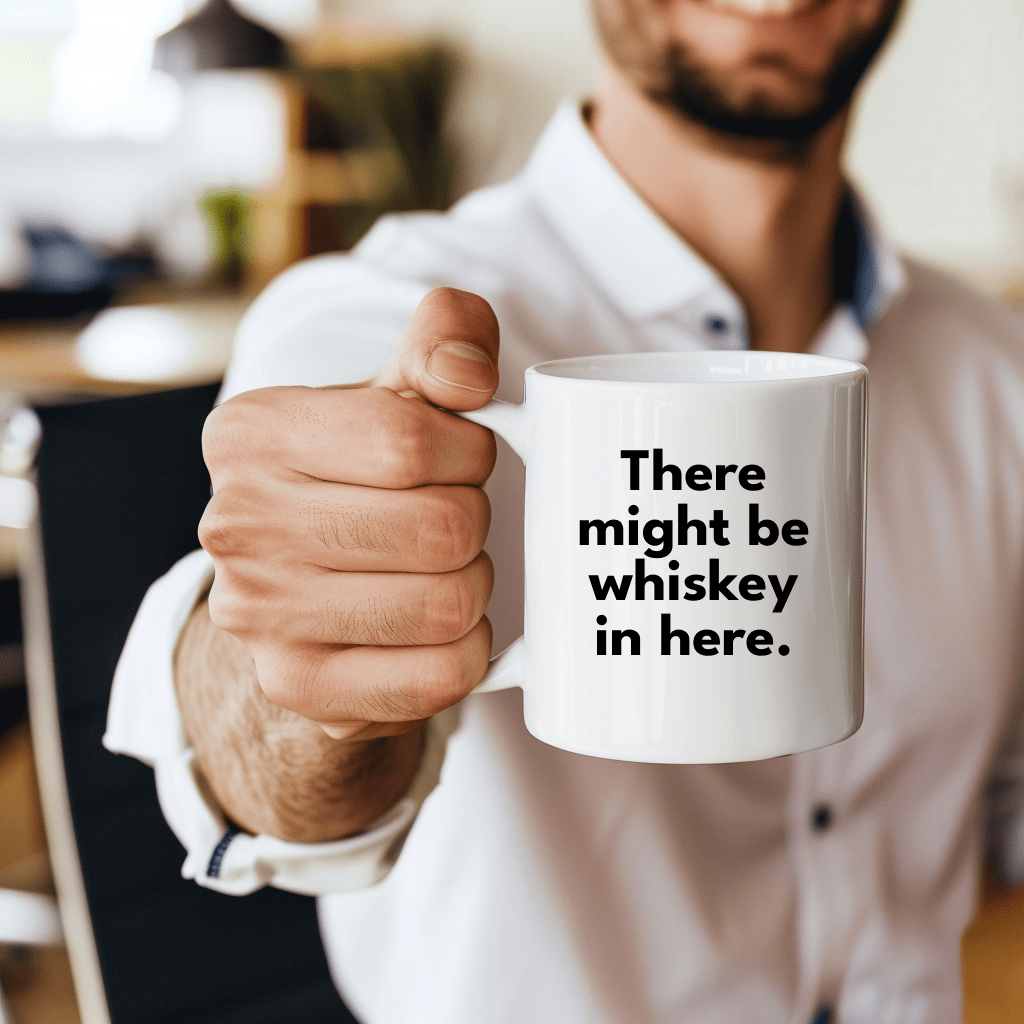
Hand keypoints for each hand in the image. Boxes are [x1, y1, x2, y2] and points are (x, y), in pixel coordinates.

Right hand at [200, 288, 498, 740]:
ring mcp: (260, 615)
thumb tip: (469, 374)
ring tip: (439, 569)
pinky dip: (468, 650)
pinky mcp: (300, 686)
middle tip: (448, 519)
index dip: (468, 452)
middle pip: (440, 527)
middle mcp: (236, 523)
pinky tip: (440, 627)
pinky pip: (442, 676)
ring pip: (450, 604)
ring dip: (473, 584)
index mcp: (251, 431)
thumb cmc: (366, 474)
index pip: (410, 439)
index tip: (458, 459)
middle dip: (471, 519)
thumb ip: (447, 337)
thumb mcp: (399, 386)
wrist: (304, 579)